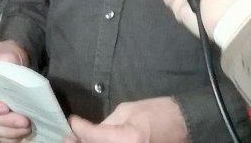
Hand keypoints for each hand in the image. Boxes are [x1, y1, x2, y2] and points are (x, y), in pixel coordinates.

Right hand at [0, 40, 30, 141]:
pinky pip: (1, 131)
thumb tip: (9, 70)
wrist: (16, 56)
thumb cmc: (7, 52)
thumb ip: (6, 60)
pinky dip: (11, 135)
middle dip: (6, 123)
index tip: (6, 109)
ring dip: (10, 131)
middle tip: (25, 122)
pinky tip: (24, 134)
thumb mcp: (6, 52)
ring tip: (28, 128)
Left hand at [66, 97, 187, 142]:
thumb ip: (108, 122)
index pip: (94, 136)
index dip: (79, 128)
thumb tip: (89, 131)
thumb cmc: (158, 112)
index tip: (71, 120)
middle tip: (68, 138)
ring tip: (76, 141)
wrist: (183, 125)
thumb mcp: (130, 110)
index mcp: (128, 138)